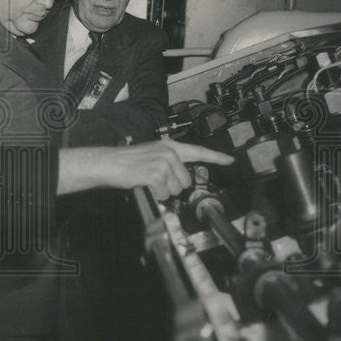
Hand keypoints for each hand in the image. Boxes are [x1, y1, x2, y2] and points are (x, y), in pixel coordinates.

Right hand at [106, 139, 232, 200]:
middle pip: (187, 180)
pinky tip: (146, 186)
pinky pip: (165, 193)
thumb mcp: (152, 154)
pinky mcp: (156, 174)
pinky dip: (156, 194)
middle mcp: (169, 152)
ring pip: (177, 189)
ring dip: (164, 191)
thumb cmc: (127, 162)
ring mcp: (163, 163)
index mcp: (170, 146)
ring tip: (149, 182)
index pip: (198, 151)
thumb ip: (170, 162)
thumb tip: (182, 179)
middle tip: (156, 181)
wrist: (109, 163)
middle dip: (174, 186)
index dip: (216, 157)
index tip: (230, 161)